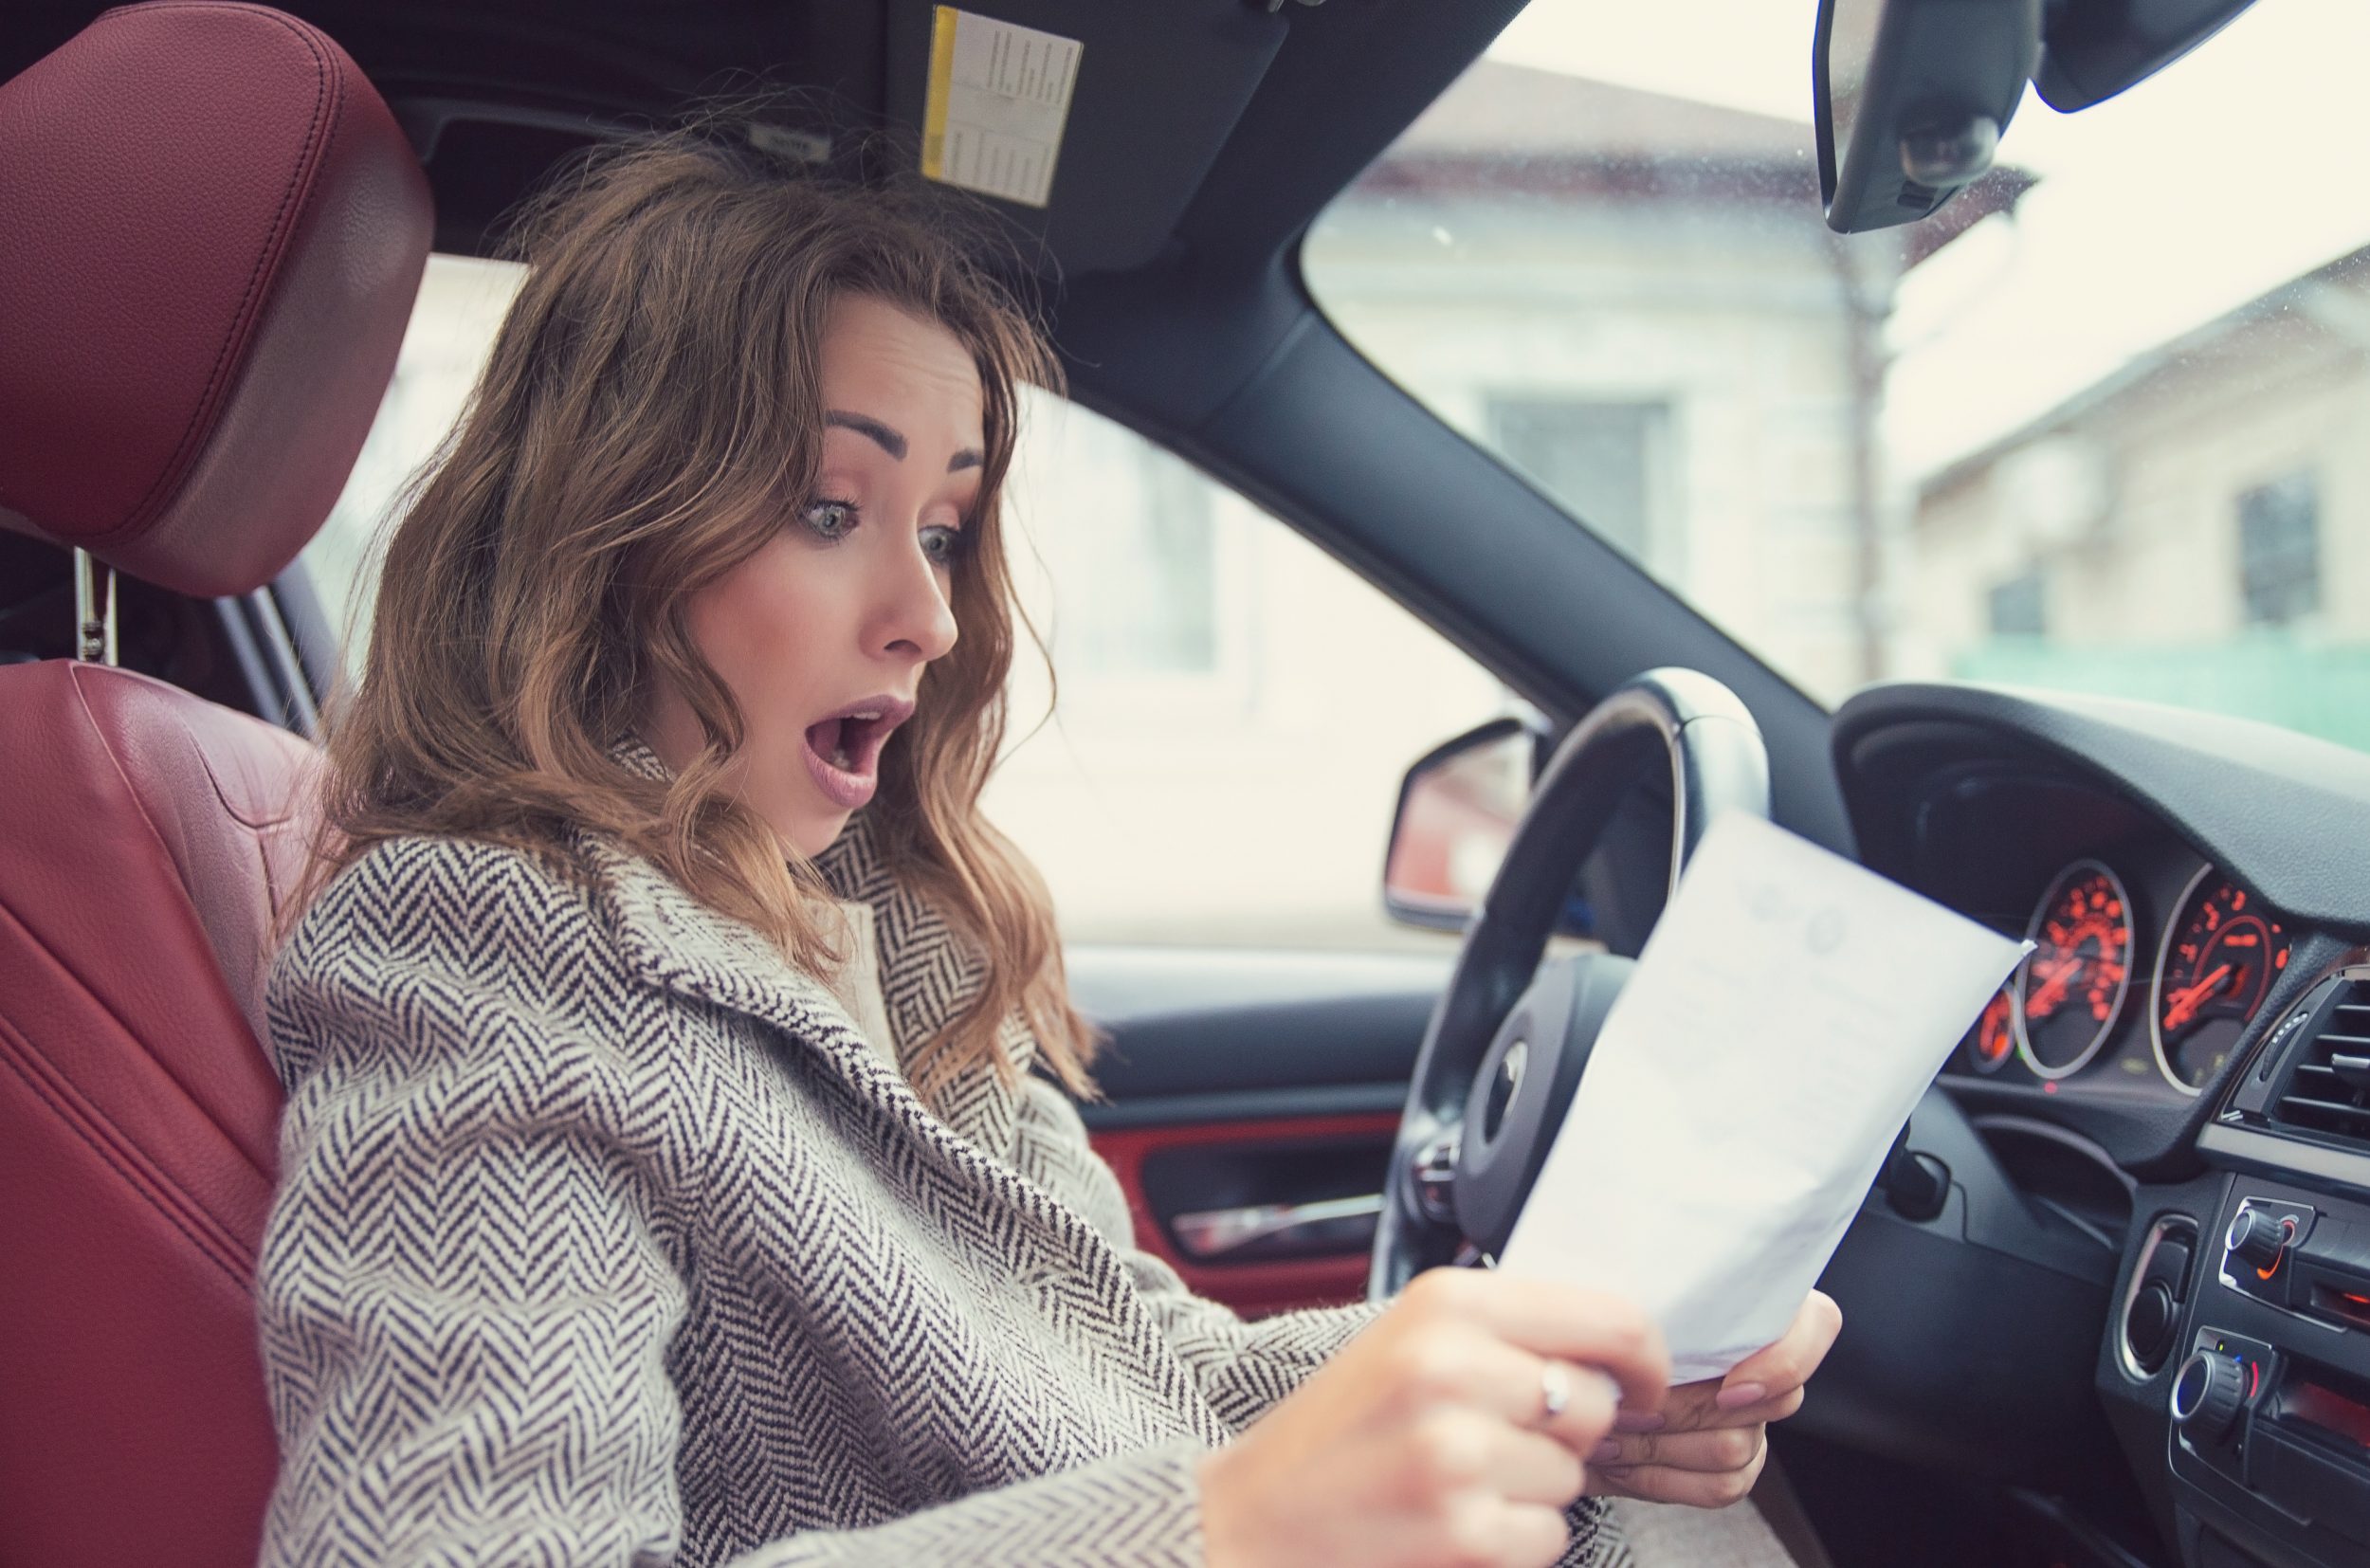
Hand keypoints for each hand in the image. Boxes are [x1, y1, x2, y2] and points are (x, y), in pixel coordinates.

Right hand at [1199, 1268, 1669, 1567]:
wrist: (1250, 1522)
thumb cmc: (1333, 1435)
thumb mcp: (1404, 1340)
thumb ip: (1498, 1329)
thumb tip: (1612, 1345)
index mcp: (1443, 1304)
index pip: (1606, 1317)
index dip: (1643, 1357)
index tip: (1643, 1381)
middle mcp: (1451, 1369)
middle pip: (1593, 1403)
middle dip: (1564, 1431)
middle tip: (1495, 1438)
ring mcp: (1457, 1455)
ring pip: (1572, 1475)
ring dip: (1531, 1489)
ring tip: (1454, 1481)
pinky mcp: (1463, 1533)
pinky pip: (1547, 1537)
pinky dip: (1511, 1541)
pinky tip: (1448, 1523)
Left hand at [1584, 1290, 1840, 1507]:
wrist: (1567, 1388)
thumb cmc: (1599, 1324)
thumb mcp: (1615, 1291)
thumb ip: (1644, 1300)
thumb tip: (1635, 1323)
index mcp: (1750, 1306)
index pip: (1815, 1324)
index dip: (1782, 1362)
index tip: (1728, 1387)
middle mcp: (1764, 1364)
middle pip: (1766, 1400)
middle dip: (1680, 1408)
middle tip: (1621, 1406)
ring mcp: (1752, 1421)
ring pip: (1735, 1447)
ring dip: (1659, 1444)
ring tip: (1609, 1430)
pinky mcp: (1733, 1468)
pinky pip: (1720, 1486)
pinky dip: (1660, 1477)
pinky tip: (1619, 1461)